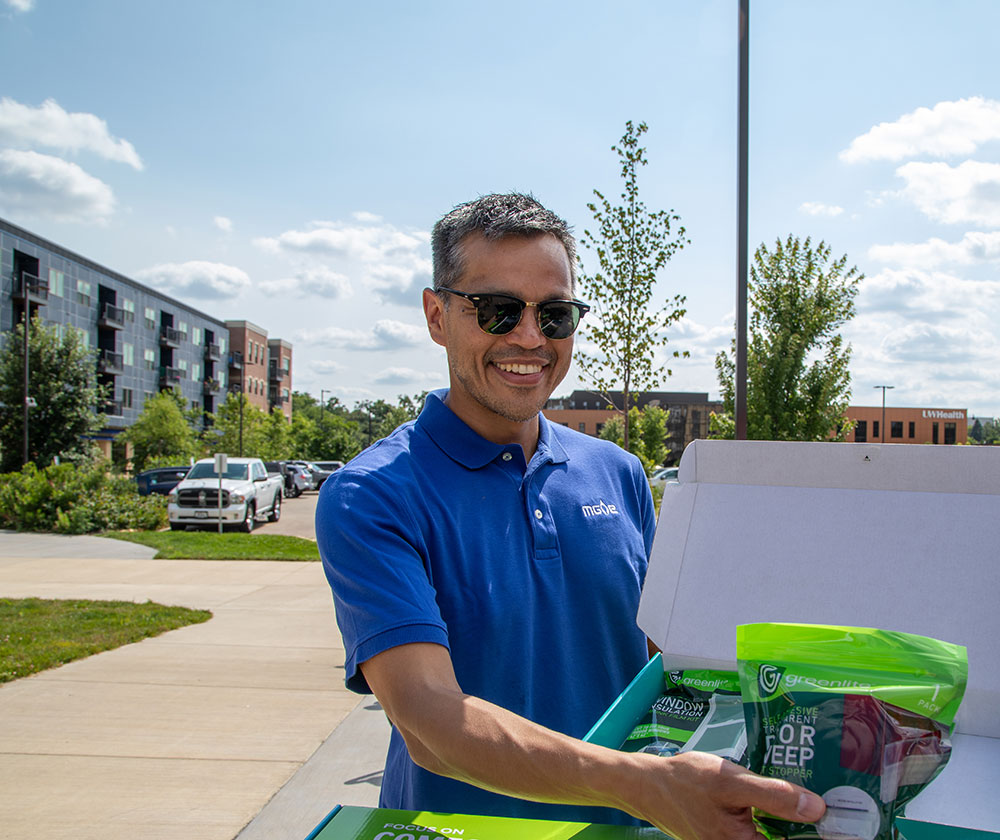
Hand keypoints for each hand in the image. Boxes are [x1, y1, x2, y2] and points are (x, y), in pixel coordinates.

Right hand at [632, 751, 825, 839]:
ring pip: (777, 838)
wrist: (647, 785)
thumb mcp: (730, 781)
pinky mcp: (732, 838)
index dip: (823, 838)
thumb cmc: (685, 781)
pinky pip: (764, 833)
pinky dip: (778, 821)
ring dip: (795, 824)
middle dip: (810, 829)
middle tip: (836, 811)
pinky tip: (790, 803)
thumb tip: (817, 808)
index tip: (848, 828)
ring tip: (817, 806)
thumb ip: (774, 796)